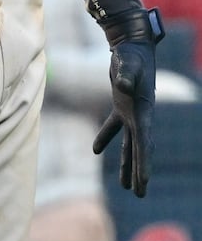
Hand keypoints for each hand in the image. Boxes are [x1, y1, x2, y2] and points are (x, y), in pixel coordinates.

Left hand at [93, 8, 163, 197]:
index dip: (144, 163)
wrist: (131, 45)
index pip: (144, 143)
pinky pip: (113, 127)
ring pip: (129, 144)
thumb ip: (127, 75)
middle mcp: (140, 115)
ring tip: (127, 187)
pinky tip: (96, 151)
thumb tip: (124, 87)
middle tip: (140, 194)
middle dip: (140, 172)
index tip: (144, 182)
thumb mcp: (128, 63)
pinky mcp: (121, 106)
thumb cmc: (131, 54)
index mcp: (144, 111)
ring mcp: (131, 112)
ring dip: (127, 164)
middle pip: (140, 149)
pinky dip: (105, 138)